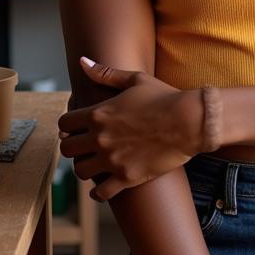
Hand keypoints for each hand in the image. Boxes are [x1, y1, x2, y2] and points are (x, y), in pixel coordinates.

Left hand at [58, 58, 203, 200]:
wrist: (189, 121)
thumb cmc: (165, 97)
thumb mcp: (135, 80)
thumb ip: (105, 73)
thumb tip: (82, 61)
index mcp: (99, 113)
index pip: (65, 123)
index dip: (68, 125)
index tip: (77, 126)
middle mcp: (100, 138)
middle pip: (67, 149)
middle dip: (73, 146)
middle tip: (84, 146)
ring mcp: (112, 160)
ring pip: (80, 171)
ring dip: (85, 167)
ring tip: (94, 163)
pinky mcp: (127, 177)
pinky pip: (101, 193)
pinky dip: (98, 192)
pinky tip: (103, 186)